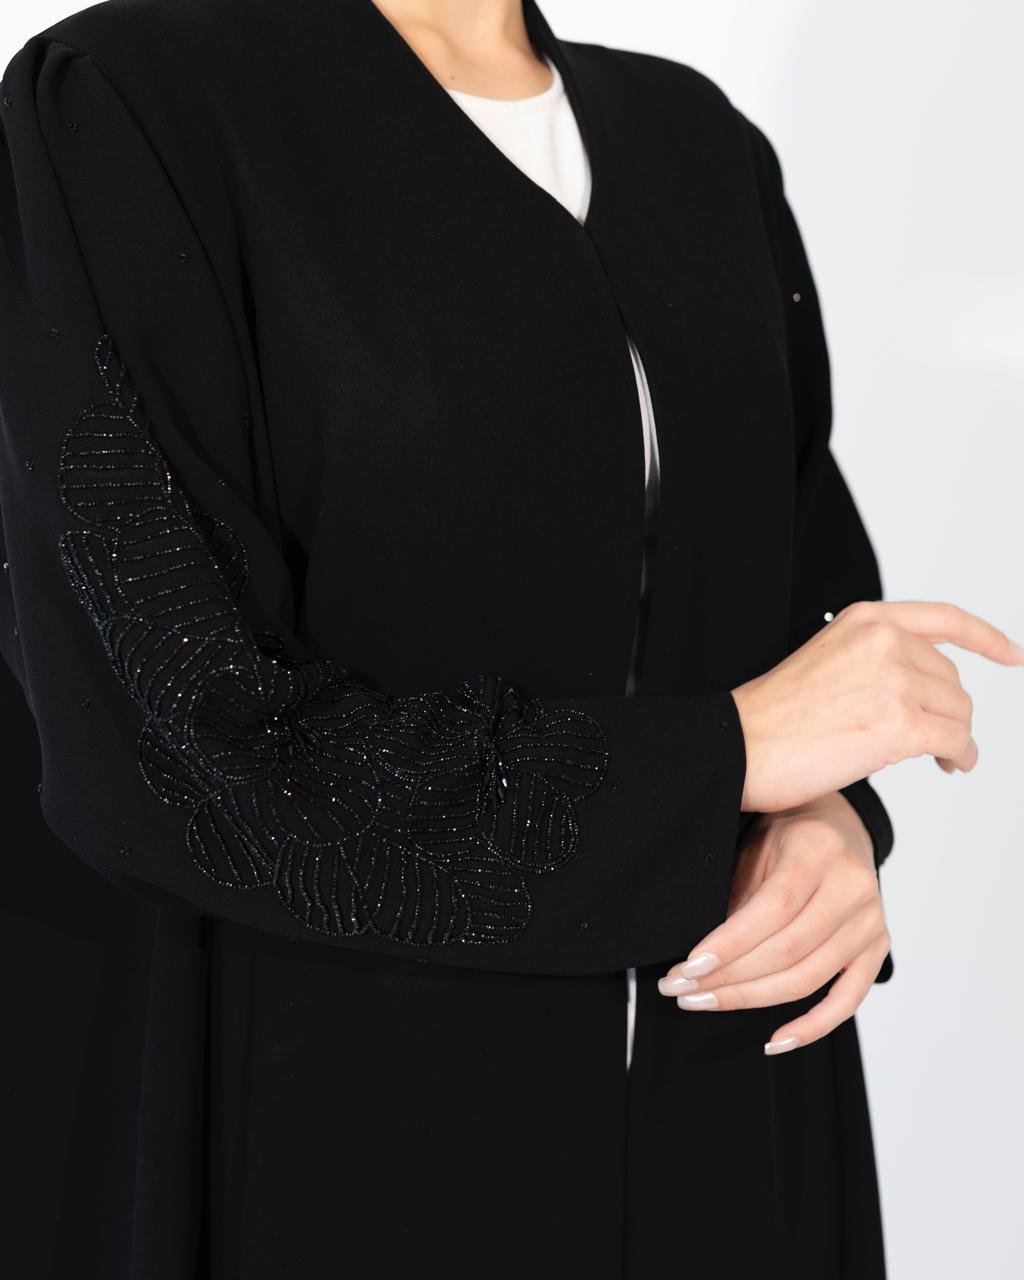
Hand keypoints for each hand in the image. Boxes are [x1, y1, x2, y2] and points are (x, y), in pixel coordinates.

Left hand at [656, 790, 889, 1054]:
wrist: (839, 827)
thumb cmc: (786, 837)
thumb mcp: (756, 847)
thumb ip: (739, 896)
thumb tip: (700, 957)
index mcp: (818, 850)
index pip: (772, 910)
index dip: (729, 945)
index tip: (687, 968)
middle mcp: (853, 886)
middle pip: (788, 950)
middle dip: (728, 977)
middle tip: (681, 990)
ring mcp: (870, 921)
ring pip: (808, 978)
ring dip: (751, 1000)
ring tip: (703, 1002)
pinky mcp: (877, 949)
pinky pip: (847, 1000)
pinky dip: (813, 1026)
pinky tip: (775, 1041)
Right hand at [731, 599, 1023, 813]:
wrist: (738, 746)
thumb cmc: (770, 718)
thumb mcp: (824, 661)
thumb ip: (871, 660)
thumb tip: (919, 690)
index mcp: (863, 621)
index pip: (943, 620)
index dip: (986, 638)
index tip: (1012, 654)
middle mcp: (884, 642)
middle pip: (952, 679)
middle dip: (951, 711)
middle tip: (938, 741)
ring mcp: (894, 682)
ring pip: (959, 712)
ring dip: (956, 738)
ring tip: (942, 757)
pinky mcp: (899, 726)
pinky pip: (956, 741)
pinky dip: (961, 757)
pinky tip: (950, 766)